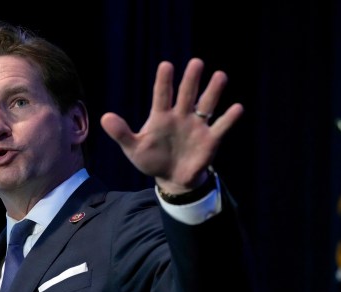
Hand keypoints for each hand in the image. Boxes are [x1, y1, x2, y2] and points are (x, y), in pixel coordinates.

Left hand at [100, 57, 243, 193]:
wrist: (171, 179)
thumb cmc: (151, 160)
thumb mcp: (133, 149)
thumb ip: (121, 133)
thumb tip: (104, 117)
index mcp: (161, 116)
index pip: (162, 95)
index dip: (164, 81)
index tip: (166, 66)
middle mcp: (181, 116)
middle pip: (187, 94)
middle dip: (192, 79)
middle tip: (196, 63)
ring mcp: (197, 126)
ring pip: (207, 104)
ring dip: (213, 91)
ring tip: (220, 76)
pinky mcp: (210, 139)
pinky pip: (221, 126)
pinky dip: (229, 118)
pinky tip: (237, 108)